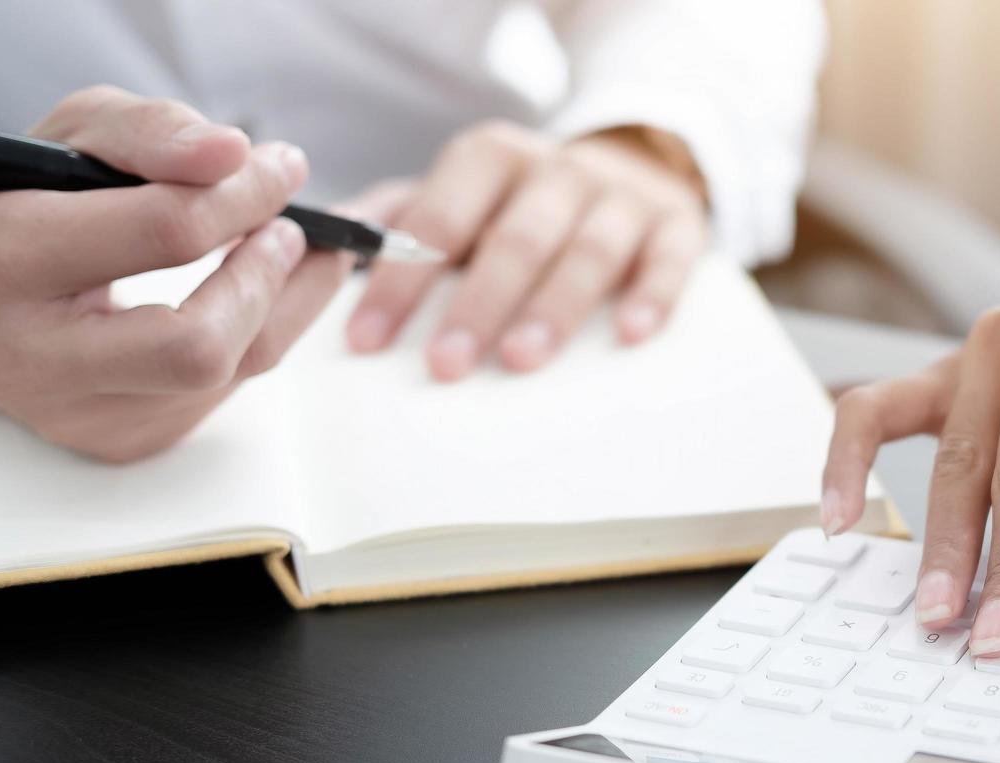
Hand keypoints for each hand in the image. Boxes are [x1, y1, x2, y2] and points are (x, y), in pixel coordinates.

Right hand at [0, 85, 361, 461]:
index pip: (165, 232)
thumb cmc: (24, 206)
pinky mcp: (121, 440)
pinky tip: (252, 294)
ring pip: (231, 371)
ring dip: (285, 303)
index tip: (283, 168)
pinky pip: (224, 392)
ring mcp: (79, 414)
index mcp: (5, 260)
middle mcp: (33, 357)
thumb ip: (151, 132)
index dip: (245, 196)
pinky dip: (255, 333)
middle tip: (291, 229)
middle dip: (266, 276)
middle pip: (199, 343)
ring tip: (287, 249)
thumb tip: (236, 153)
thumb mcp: (73, 139)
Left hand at [343, 121, 709, 378]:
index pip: (438, 219)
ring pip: (587, 250)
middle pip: (514, 238)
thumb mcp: (462, 192)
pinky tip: (632, 333)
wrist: (637, 163)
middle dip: (476, 304)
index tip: (368, 340)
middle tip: (444, 365)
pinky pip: (669, 259)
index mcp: (491, 159)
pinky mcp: (678, 225)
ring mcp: (621, 198)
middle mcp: (557, 170)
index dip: (401, 280)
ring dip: (553, 307)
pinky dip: (653, 294)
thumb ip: (398, 216)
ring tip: (521, 359)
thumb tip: (321, 245)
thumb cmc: (526, 200)